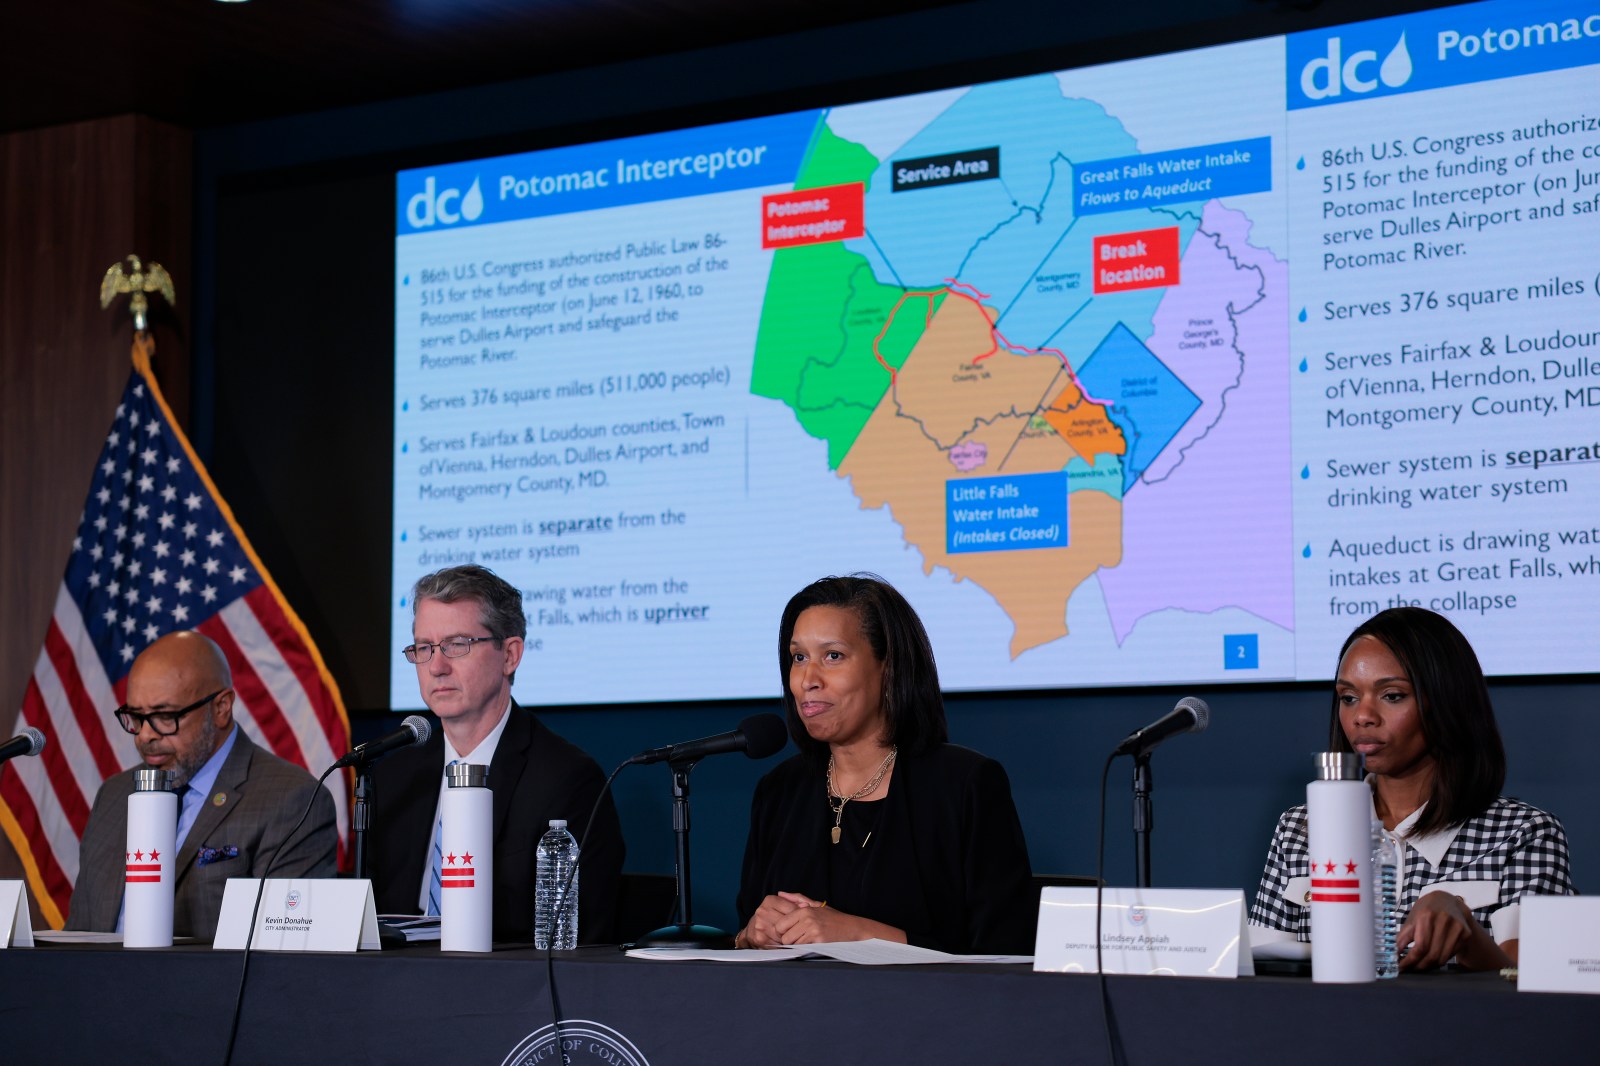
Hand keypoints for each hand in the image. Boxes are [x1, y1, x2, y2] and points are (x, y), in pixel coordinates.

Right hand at [738, 893, 802, 948]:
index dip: (800, 917)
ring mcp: (761, 926)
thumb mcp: (781, 904)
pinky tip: (784, 942)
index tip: (802, 920)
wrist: (751, 930)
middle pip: (788, 923)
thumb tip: (806, 905)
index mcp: (770, 901)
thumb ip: (795, 902)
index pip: (793, 909)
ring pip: (784, 935)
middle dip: (794, 928)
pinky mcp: (760, 939)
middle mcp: (763, 912)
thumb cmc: (770, 917)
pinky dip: (784, 945)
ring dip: (790, 937)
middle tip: (797, 929)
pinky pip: (779, 944)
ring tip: (790, 935)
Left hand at [770, 891, 905, 945]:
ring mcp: (813, 931)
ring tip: (808, 941)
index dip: (782, 932)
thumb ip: (796, 898)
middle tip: (800, 938)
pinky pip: (803, 949)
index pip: (780, 924)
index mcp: (804, 910)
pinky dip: (806, 949)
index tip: (789, 933)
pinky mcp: (819, 942)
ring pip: (793, 945)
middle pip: (785, 937)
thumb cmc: (832, 918)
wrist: (852, 928)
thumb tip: (780, 893)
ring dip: (798, 946)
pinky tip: (813, 945)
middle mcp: (807, 919)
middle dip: (790, 941)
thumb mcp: (815, 905)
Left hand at [1396, 892, 1509, 971]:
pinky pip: (1450, 955)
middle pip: (1432, 955)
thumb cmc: (1425, 911)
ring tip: (1417, 966)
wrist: (1448, 901)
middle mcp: (1444, 921)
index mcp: (1427, 915)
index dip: (1409, 960)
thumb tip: (1393, 956)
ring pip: (1442, 958)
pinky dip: (1438, 961)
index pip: (1420, 947)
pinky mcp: (1466, 934)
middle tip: (1408, 969)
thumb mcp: (1411, 920)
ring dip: (1428, 966)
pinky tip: (1430, 960)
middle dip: (1417, 966)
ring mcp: (1458, 928)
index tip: (1400, 967)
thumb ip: (1402, 937)